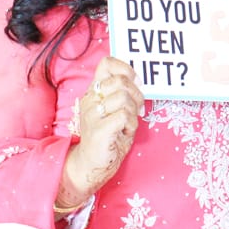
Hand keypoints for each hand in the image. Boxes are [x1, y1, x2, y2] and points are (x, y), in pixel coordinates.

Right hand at [57, 57, 144, 209]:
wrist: (91, 164)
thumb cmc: (109, 136)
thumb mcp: (117, 110)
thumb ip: (124, 93)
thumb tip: (138, 79)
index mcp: (94, 92)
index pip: (107, 64)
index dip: (125, 68)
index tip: (135, 82)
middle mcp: (90, 100)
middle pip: (120, 81)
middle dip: (137, 94)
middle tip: (137, 109)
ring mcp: (92, 114)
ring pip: (124, 98)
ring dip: (134, 112)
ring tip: (127, 124)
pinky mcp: (98, 129)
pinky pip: (124, 116)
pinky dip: (131, 124)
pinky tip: (125, 132)